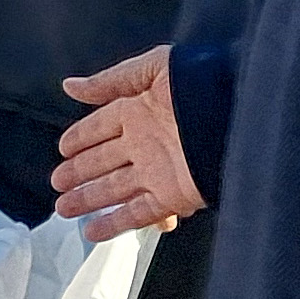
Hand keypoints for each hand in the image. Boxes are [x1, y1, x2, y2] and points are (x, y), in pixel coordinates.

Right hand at [53, 48, 200, 239]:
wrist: (243, 111)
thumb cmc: (202, 81)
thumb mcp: (154, 68)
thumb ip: (111, 81)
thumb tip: (69, 86)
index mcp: (139, 111)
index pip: (100, 127)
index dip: (80, 138)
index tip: (62, 149)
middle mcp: (145, 143)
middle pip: (103, 161)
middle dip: (78, 172)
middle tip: (56, 182)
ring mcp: (157, 171)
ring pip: (114, 189)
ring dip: (89, 199)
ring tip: (63, 208)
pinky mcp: (172, 194)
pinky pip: (137, 212)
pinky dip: (114, 223)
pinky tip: (93, 230)